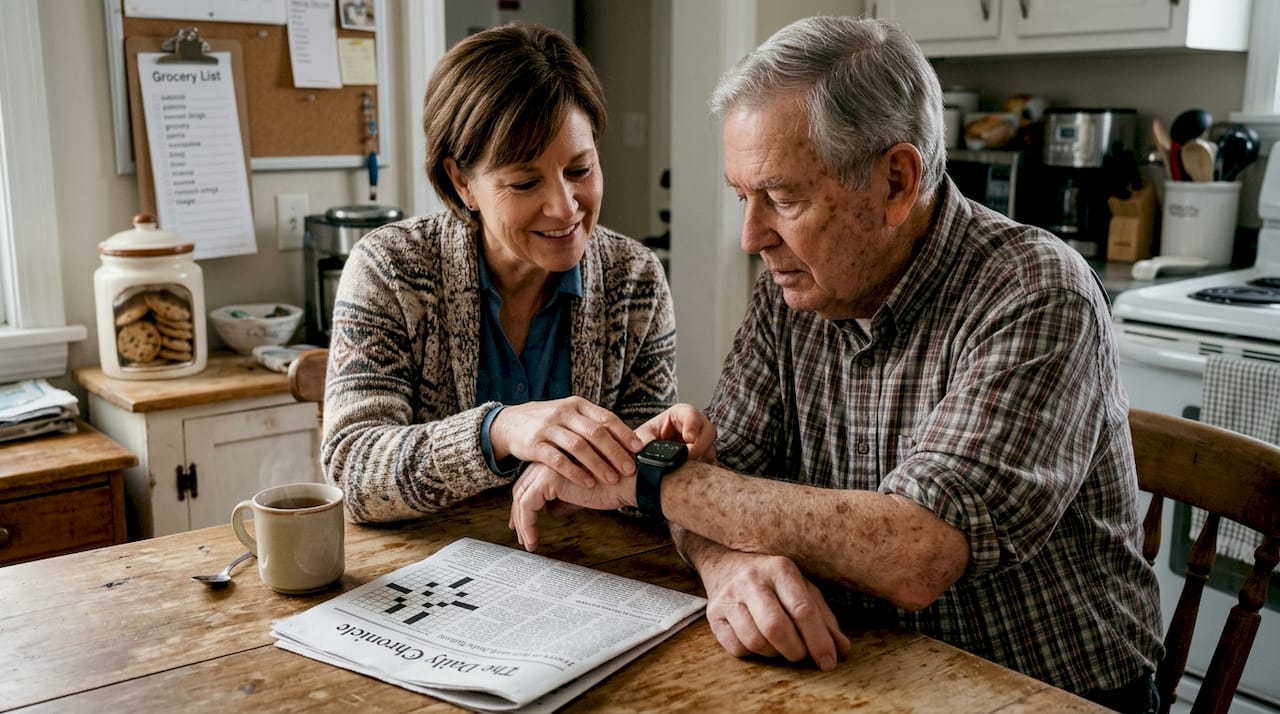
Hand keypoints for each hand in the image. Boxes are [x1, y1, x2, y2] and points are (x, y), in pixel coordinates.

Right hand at [490, 397, 642, 487]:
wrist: (510, 422)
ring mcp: (548, 427)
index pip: (606, 418)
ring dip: (598, 464)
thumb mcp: (570, 415)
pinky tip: (588, 483)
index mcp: (577, 405)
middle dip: (615, 452)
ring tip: (612, 478)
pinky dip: (575, 472)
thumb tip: (627, 439)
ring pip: (578, 446)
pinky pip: (557, 460)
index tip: (639, 449)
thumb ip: (593, 424)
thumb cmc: (549, 422)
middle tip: (630, 469)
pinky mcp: (534, 444)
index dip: (624, 433)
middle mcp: (564, 413)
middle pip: (595, 433)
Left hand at [509, 463, 633, 551]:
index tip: (524, 521)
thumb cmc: (615, 484)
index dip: (526, 503)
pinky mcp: (549, 480)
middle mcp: (550, 460)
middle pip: (523, 488)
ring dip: (522, 523)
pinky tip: (533, 540)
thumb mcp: (584, 493)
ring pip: (521, 498)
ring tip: (528, 542)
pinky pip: (528, 506)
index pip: (532, 482)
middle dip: (519, 514)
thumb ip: (567, 499)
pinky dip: (527, 525)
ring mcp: (547, 468)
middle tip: (521, 534)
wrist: (629, 479)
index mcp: (558, 459)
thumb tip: (553, 511)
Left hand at [636, 403, 716, 462]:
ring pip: (711, 448)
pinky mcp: (702, 457)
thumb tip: (644, 447)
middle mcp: (694, 426)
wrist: (646, 456)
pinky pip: (709, 462)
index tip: (689, 439)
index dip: (693, 426)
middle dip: (700, 445)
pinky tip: (689, 472)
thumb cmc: (645, 440)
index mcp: (679, 414)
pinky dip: (702, 468)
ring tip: (686, 466)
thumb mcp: (640, 436)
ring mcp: (701, 442)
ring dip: (701, 458)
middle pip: (709, 431)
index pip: (691, 415)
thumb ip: (641, 439)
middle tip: (688, 457)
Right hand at [698, 548, 849, 670]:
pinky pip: (736, 648)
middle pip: (775, 627)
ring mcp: (729, 596)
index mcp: (780, 569)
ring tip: (780, 646)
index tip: (828, 661)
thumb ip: (823, 618)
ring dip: (774, 653)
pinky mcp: (713, 614)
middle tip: (801, 655)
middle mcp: (752, 580)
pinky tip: (759, 642)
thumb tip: (841, 649)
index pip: (802, 609)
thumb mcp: (801, 589)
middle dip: (795, 650)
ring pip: (755, 641)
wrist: (725, 564)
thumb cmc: (772, 581)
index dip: (818, 640)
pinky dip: (753, 653)